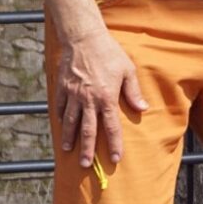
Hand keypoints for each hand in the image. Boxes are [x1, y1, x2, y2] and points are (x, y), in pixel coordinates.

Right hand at [54, 28, 147, 168]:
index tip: (116, 159)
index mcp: (106, 97)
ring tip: (69, 151)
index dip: (114, 144)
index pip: (111, 127)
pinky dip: (60, 118)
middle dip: (88, 150)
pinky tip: (60, 126)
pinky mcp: (62, 87)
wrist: (84, 38)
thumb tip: (143, 109)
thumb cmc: (109, 53)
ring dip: (70, 138)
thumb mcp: (127, 70)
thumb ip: (133, 92)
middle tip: (86, 165)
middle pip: (88, 130)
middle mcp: (88, 100)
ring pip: (70, 121)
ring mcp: (73, 94)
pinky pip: (59, 107)